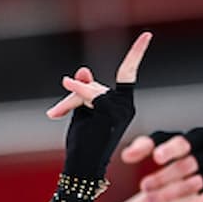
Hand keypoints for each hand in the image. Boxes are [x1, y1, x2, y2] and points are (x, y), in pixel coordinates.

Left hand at [53, 32, 151, 180]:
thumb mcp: (82, 112)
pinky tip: (63, 94)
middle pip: (95, 85)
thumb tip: (82, 70)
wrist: (82, 167)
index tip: (147, 34)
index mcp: (123, 104)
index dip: (136, 53)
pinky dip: (74, 94)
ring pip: (89, 90)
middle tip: (54, 113)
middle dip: (74, 95)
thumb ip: (84, 92)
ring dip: (70, 101)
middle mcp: (126, 105)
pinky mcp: (110, 114)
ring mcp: (120, 109)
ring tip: (57, 115)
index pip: (128, 74)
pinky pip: (88, 94)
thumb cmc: (83, 143)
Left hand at [122, 127, 202, 201]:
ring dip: (170, 193)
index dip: (171, 149)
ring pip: (195, 183)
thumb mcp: (159, 144)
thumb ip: (143, 146)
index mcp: (202, 135)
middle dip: (164, 177)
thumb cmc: (174, 151)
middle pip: (188, 165)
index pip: (186, 142)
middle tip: (143, 187)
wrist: (193, 168)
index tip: (156, 157)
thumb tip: (127, 155)